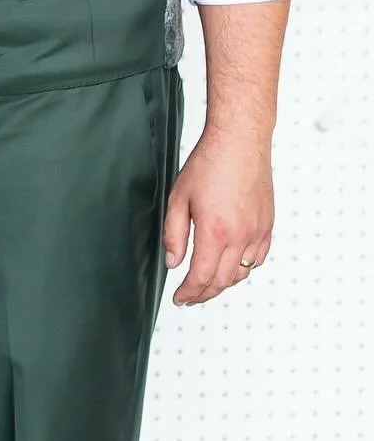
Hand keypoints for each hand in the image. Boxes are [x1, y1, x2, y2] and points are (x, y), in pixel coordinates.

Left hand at [164, 130, 273, 306]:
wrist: (240, 142)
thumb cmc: (209, 163)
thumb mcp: (179, 198)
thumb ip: (174, 234)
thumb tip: (173, 262)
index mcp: (215, 231)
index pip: (202, 276)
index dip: (189, 292)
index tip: (180, 298)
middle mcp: (241, 235)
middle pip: (223, 281)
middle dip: (204, 294)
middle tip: (190, 297)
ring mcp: (257, 232)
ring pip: (242, 273)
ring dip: (223, 284)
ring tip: (207, 285)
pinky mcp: (267, 225)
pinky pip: (258, 258)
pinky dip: (244, 269)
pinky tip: (231, 267)